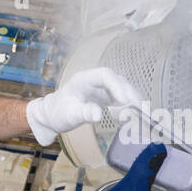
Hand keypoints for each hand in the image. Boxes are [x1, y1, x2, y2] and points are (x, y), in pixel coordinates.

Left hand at [24, 68, 142, 146]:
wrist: (53, 115)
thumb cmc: (58, 113)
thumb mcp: (68, 115)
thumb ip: (82, 113)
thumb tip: (98, 114)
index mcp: (83, 80)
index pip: (104, 75)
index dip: (116, 85)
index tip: (124, 100)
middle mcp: (94, 80)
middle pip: (116, 79)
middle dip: (128, 91)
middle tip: (136, 107)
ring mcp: (100, 87)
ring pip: (120, 86)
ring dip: (131, 96)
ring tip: (138, 110)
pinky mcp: (105, 95)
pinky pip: (120, 95)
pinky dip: (129, 102)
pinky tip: (135, 110)